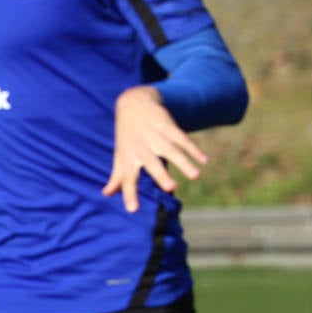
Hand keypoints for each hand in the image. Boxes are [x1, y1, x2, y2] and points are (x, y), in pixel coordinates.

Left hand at [102, 86, 207, 212]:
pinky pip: (182, 138)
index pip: (127, 178)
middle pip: (151, 163)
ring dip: (184, 162)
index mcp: (128, 157)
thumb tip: (107, 194)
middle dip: (161, 175)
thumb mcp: (120, 154)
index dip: (129, 194)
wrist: (133, 103)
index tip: (133, 210)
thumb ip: (117, 175)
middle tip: (171, 188)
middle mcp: (141, 147)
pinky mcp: (167, 125)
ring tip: (196, 176)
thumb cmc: (127, 135)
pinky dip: (194, 149)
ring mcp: (155, 136)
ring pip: (171, 150)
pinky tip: (204, 160)